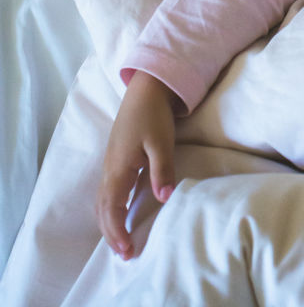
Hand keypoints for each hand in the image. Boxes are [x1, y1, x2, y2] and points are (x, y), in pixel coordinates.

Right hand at [96, 71, 178, 258]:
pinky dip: (109, 207)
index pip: (112, 209)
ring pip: (102, 200)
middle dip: (111, 233)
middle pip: (103, 209)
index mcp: (118, 168)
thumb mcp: (161, 142)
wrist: (145, 88)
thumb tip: (164, 198)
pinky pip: (106, 190)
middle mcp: (109, 168)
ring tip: (120, 239)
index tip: (127, 250)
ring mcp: (110, 162)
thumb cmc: (154, 114)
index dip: (117, 231)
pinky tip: (120, 211)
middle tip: (124, 253)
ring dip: (108, 222)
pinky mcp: (115, 157)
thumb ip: (162, 170)